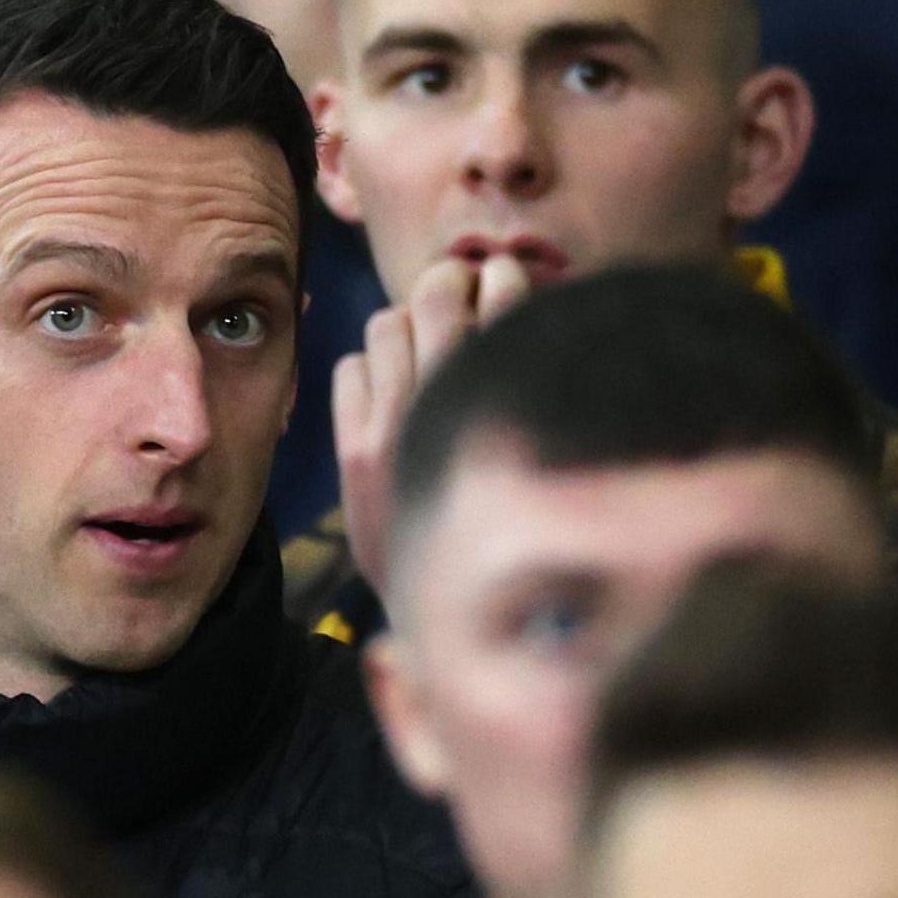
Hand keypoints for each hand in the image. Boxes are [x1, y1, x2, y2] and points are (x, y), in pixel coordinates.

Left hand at [331, 252, 533, 600]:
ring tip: (425, 346)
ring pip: (386, 322)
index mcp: (509, 402)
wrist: (448, 615)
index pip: (502, 300)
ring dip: (407, 323)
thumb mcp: (548, 456)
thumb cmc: (515, 531)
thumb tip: (528, 309)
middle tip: (463, 294)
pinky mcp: (353, 450)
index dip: (501, 282)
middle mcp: (448, 406)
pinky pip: (349, 367)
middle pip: (437, 293)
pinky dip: (369, 367)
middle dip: (452, 282)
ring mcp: (392, 427)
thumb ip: (539, 388)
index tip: (505, 282)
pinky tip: (392, 391)